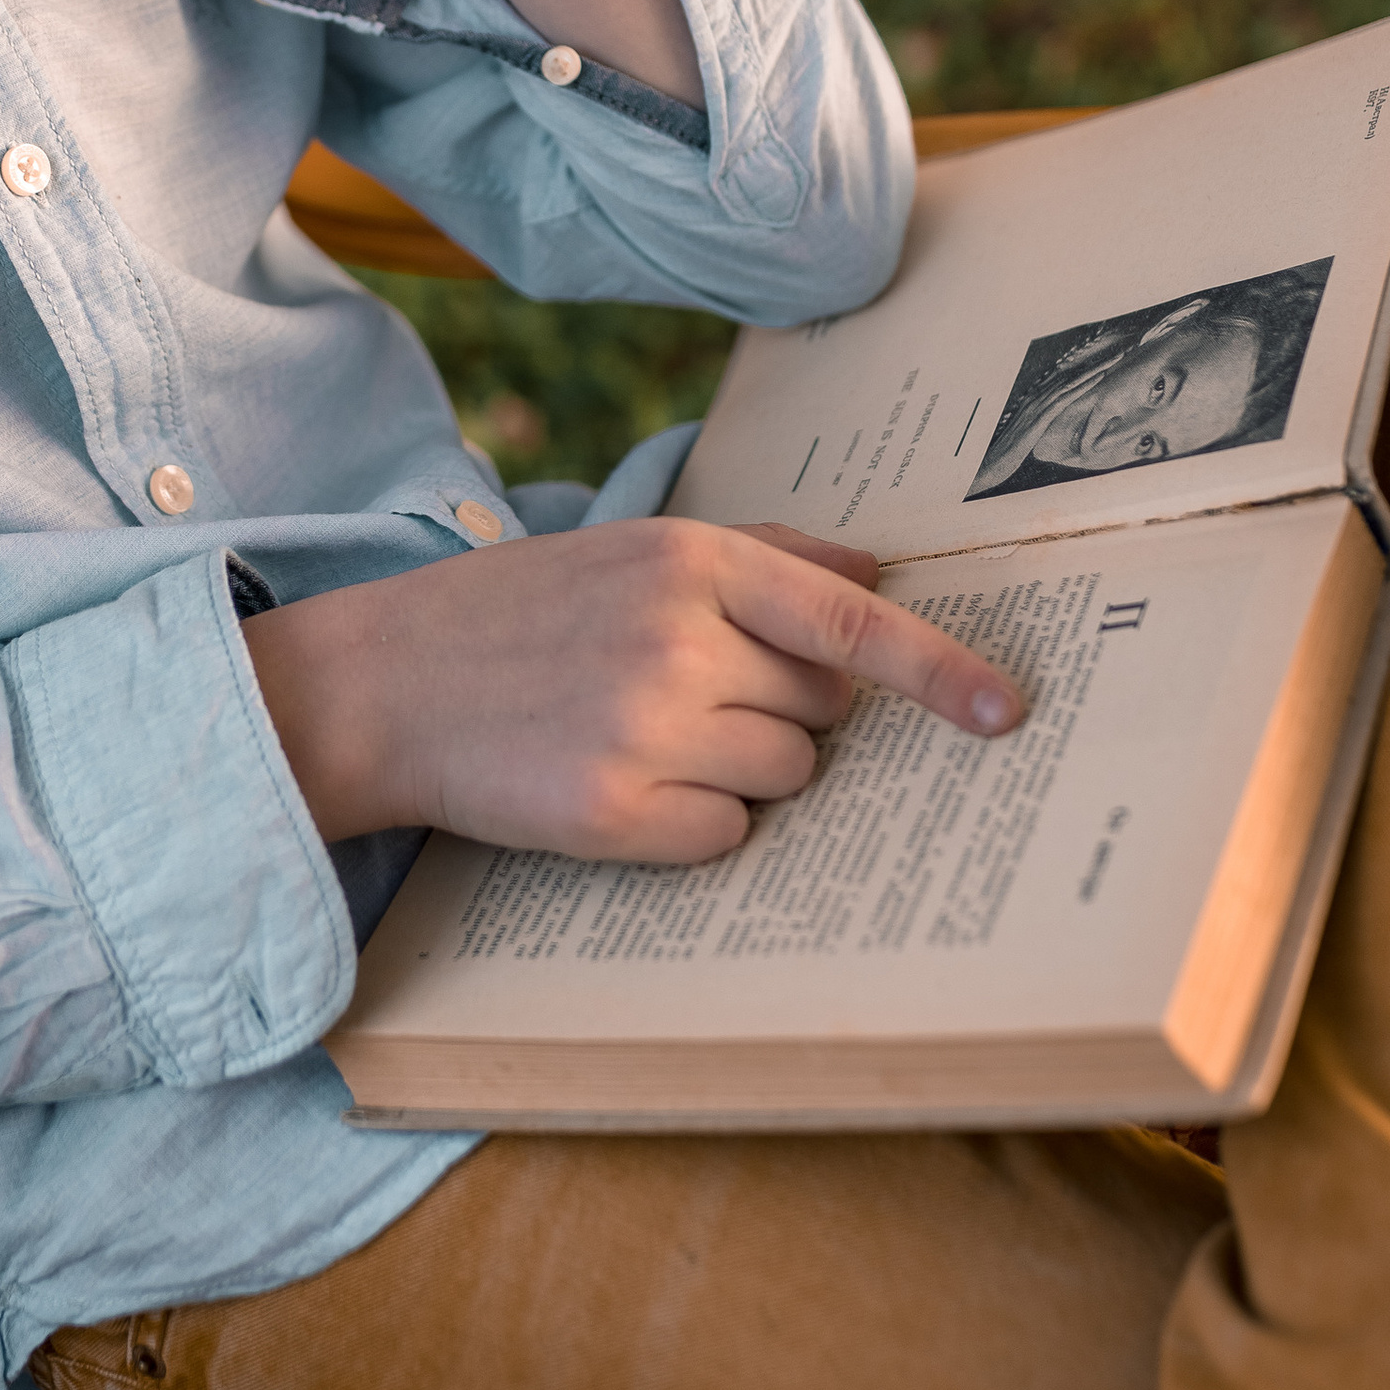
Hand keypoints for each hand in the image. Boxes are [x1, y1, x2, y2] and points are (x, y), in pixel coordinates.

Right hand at [242, 520, 1024, 862]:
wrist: (386, 685)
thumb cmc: (520, 614)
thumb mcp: (632, 550)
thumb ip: (763, 554)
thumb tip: (880, 565)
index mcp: (690, 561)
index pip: (850, 619)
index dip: (939, 669)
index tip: (1003, 711)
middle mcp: (676, 640)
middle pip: (823, 710)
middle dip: (786, 710)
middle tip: (693, 696)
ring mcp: (645, 730)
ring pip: (783, 778)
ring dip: (741, 772)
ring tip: (650, 739)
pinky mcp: (614, 815)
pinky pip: (724, 839)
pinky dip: (694, 827)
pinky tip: (625, 789)